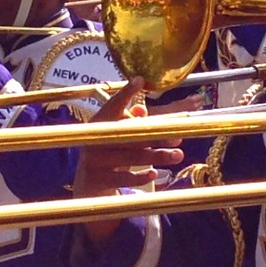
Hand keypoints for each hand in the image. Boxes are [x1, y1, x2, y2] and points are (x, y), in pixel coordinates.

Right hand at [67, 83, 185, 208]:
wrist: (87, 186)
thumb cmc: (109, 155)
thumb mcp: (118, 137)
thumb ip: (129, 123)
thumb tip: (142, 110)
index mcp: (99, 123)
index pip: (112, 105)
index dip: (125, 93)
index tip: (139, 80)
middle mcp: (93, 138)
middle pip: (128, 134)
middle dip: (155, 134)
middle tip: (178, 136)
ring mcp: (94, 160)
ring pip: (130, 156)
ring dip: (157, 155)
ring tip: (178, 155)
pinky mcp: (97, 180)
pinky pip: (122, 178)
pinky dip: (140, 176)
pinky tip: (155, 174)